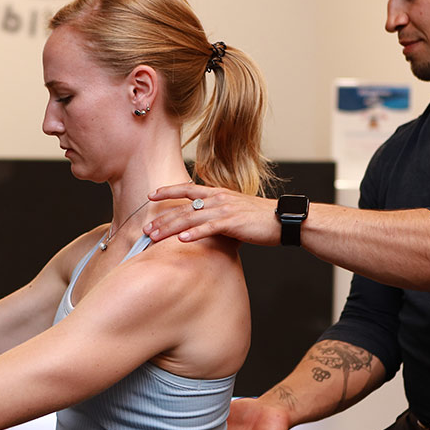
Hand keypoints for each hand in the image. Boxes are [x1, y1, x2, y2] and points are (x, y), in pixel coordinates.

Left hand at [145, 183, 279, 245]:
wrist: (284, 220)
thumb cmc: (261, 218)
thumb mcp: (236, 210)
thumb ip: (218, 213)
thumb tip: (204, 222)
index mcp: (219, 194)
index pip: (188, 190)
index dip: (168, 191)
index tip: (150, 195)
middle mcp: (219, 199)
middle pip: (183, 208)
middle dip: (162, 218)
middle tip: (145, 229)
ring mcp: (225, 210)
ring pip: (191, 218)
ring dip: (170, 227)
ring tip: (154, 236)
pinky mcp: (233, 223)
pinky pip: (209, 228)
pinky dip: (194, 234)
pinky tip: (180, 240)